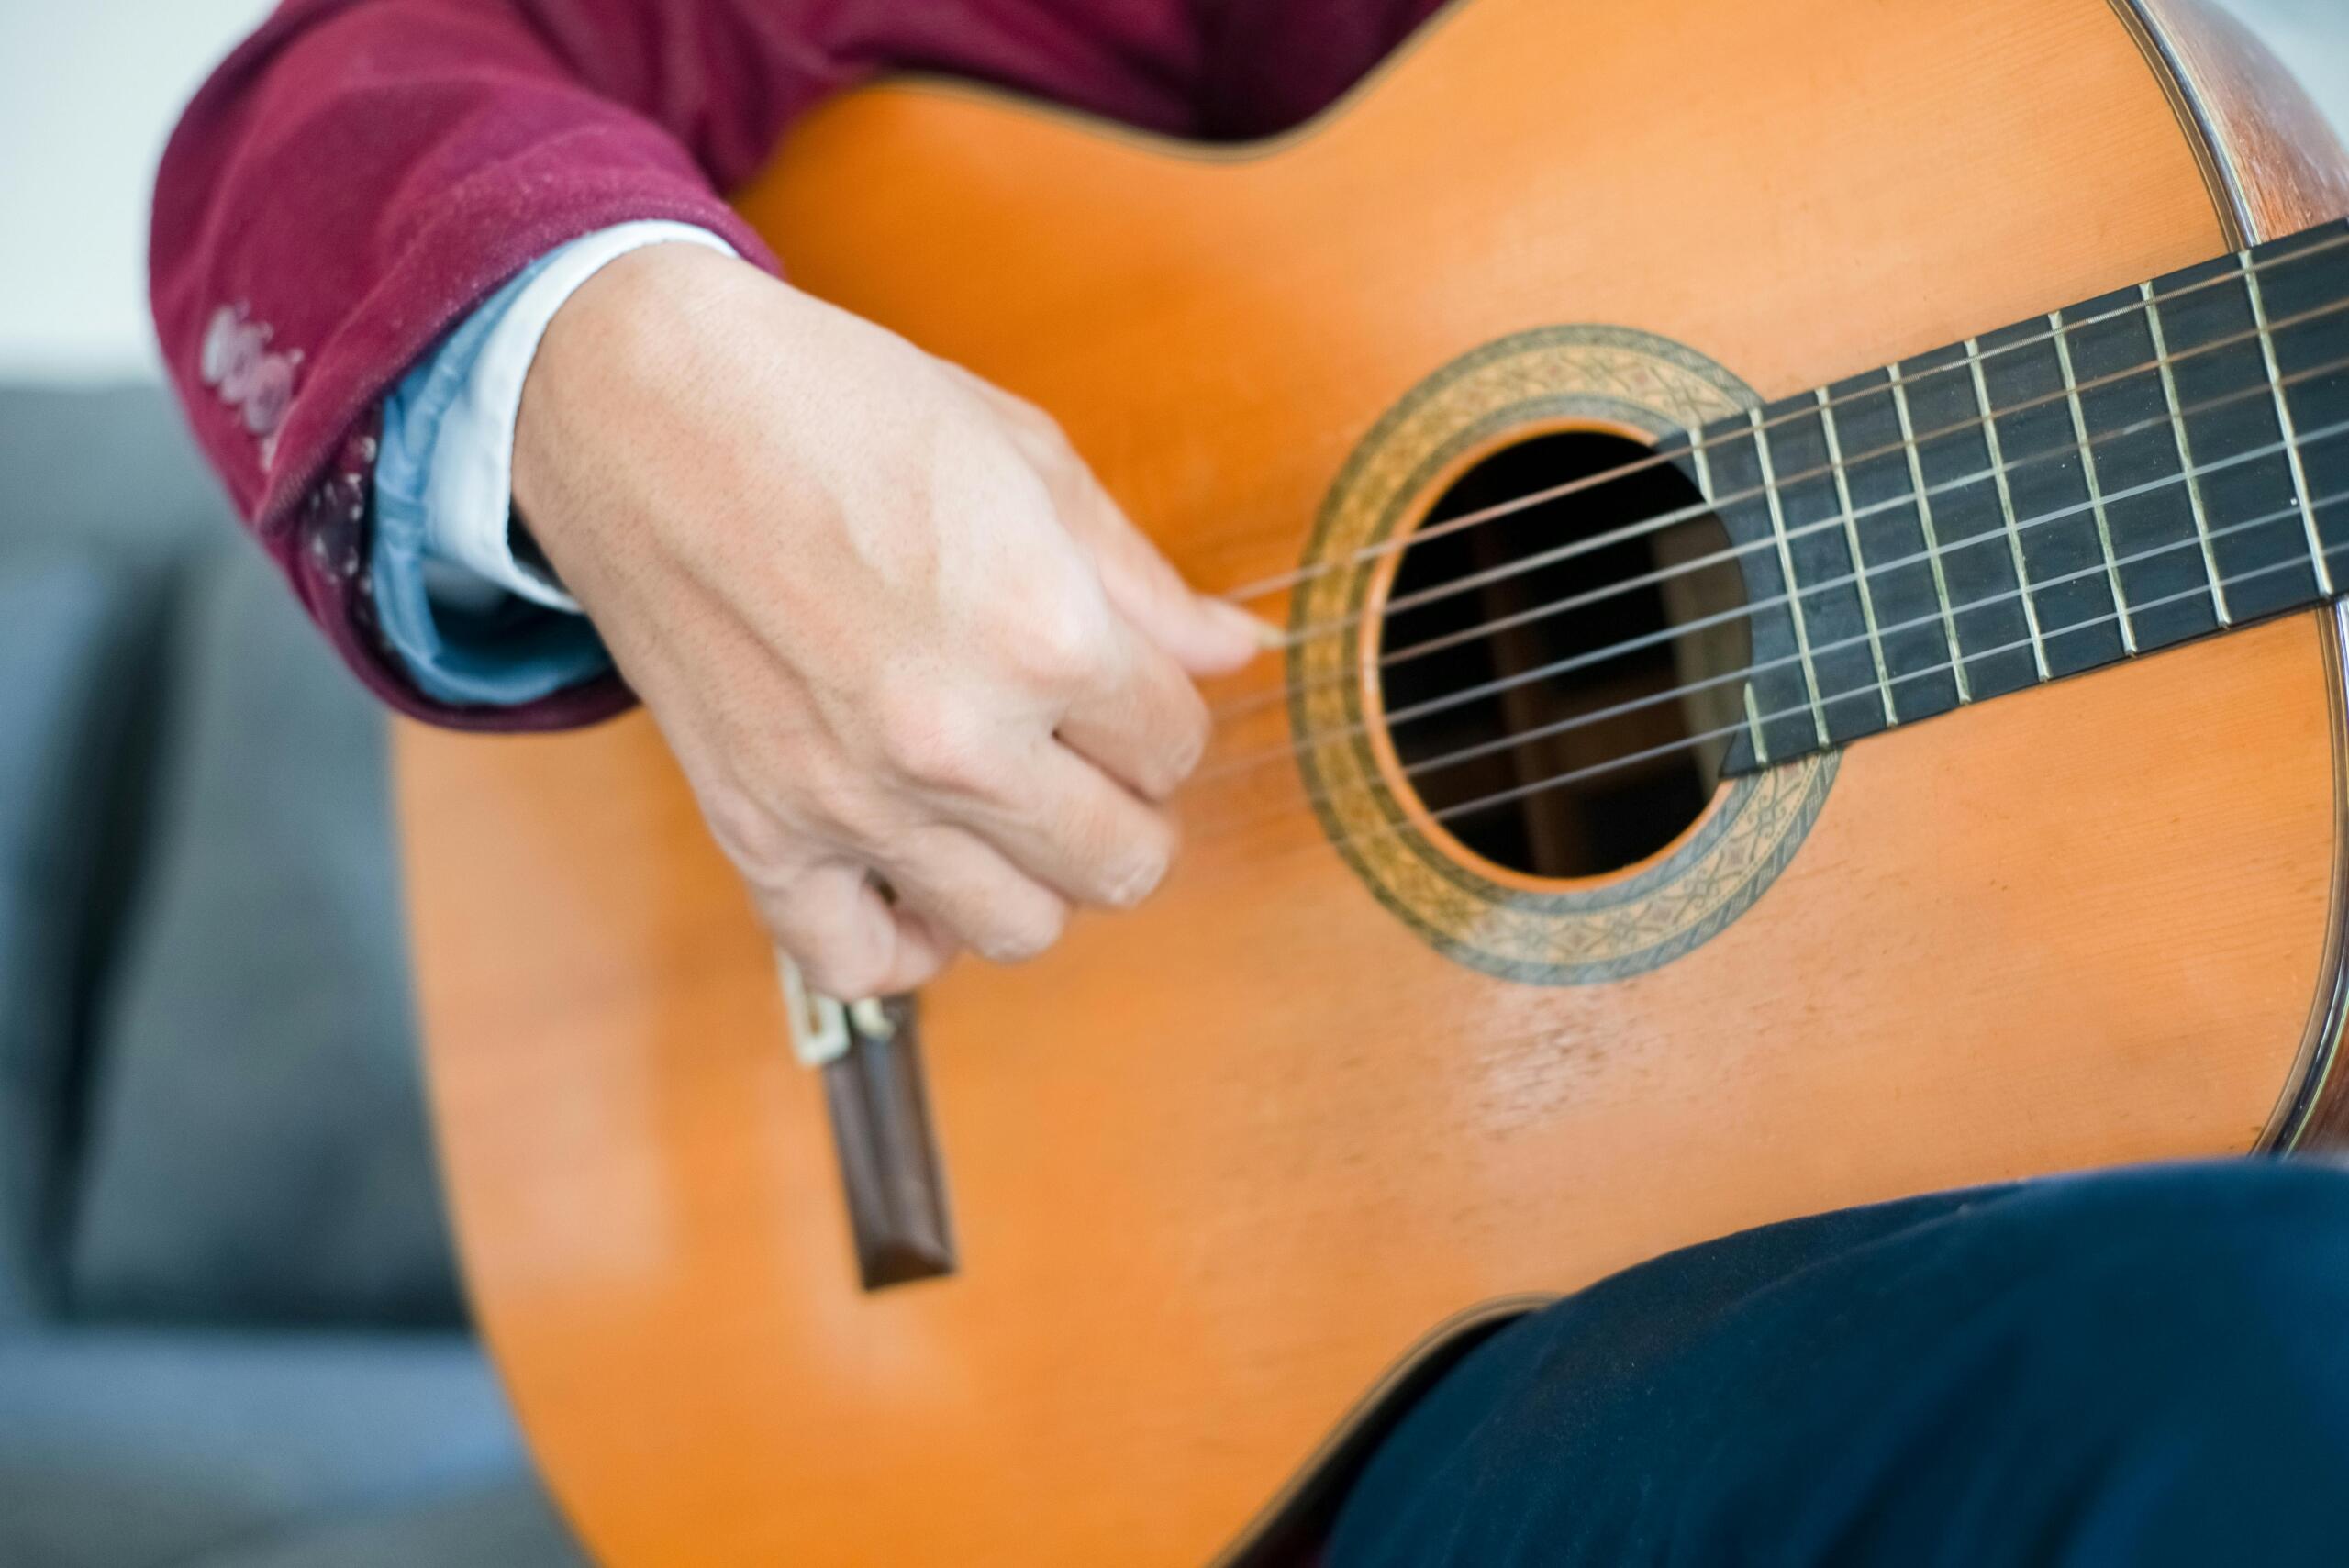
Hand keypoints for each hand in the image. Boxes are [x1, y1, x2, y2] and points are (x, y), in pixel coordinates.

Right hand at [513, 244, 1262, 998]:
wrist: (642, 403)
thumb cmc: (835, 406)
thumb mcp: (1027, 460)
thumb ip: (1144, 582)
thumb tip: (1237, 652)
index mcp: (1047, 634)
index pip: (1175, 746)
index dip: (1160, 714)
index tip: (1123, 688)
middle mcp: (961, 739)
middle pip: (1124, 861)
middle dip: (1127, 809)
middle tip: (1086, 757)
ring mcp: (856, 800)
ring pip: (1021, 929)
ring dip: (1036, 878)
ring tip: (1009, 811)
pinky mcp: (760, 831)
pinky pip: (861, 962)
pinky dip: (906, 943)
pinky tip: (921, 880)